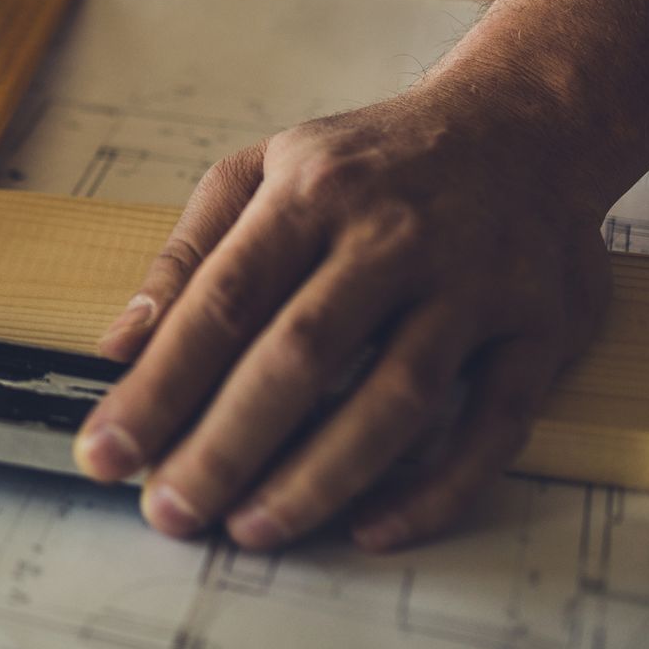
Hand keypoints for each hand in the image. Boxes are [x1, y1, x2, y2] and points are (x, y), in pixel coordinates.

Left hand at [73, 86, 611, 551]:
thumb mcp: (264, 170)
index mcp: (312, 192)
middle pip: (300, 356)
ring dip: (317, 478)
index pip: (222, 301)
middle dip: (225, 445)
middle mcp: (394, 235)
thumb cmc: (373, 161)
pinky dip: (434, 488)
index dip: (159, 385)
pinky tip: (371, 527)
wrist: (527, 120)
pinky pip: (491, 426)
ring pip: (394, 400)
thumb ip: (189, 256)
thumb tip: (119, 346)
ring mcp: (475, 284)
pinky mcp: (540, 329)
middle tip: (170, 511)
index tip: (108, 451)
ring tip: (250, 528)